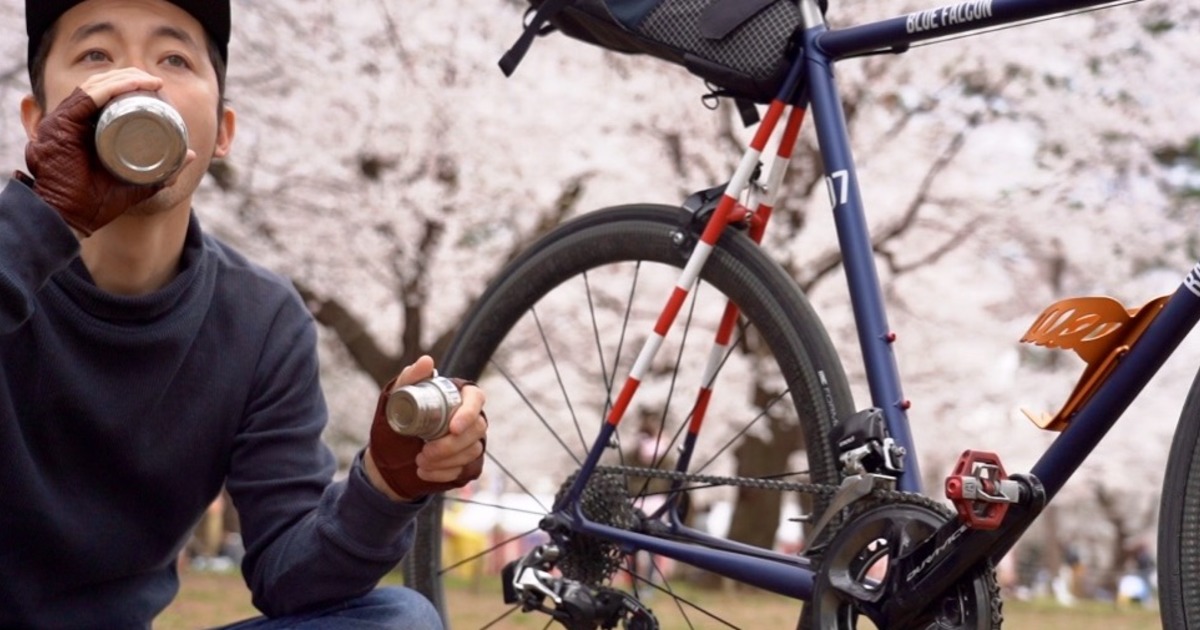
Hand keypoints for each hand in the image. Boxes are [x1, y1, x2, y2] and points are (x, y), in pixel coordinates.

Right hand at [20, 70, 194, 235]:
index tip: (157, 85)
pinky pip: (87, 98)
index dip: (128, 85)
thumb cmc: (94, 204)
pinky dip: (110, 88)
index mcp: (81, 128)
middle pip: (99, 86)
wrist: (69, 219)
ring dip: (123, 79)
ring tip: (150, 80)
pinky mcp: (61, 125)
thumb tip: (190, 155)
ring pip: (94, 87)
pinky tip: (131, 85)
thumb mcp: (135, 184)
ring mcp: (62, 121)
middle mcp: (69, 120)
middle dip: (129, 78)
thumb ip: (160, 172)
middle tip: (156, 81)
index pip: (103, 95)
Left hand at [366, 355, 486, 500]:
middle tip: (424, 452)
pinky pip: (466, 470)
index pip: (476, 398)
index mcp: (457, 397)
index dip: (469, 413)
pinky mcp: (467, 464)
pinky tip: (424, 473)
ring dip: (445, 460)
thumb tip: (427, 361)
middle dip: (451, 445)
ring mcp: (471, 442)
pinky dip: (444, 474)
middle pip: (477, 429)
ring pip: (473, 451)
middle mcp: (469, 418)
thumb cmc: (393, 424)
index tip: (453, 428)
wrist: (387, 458)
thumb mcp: (395, 399)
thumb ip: (409, 379)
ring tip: (419, 462)